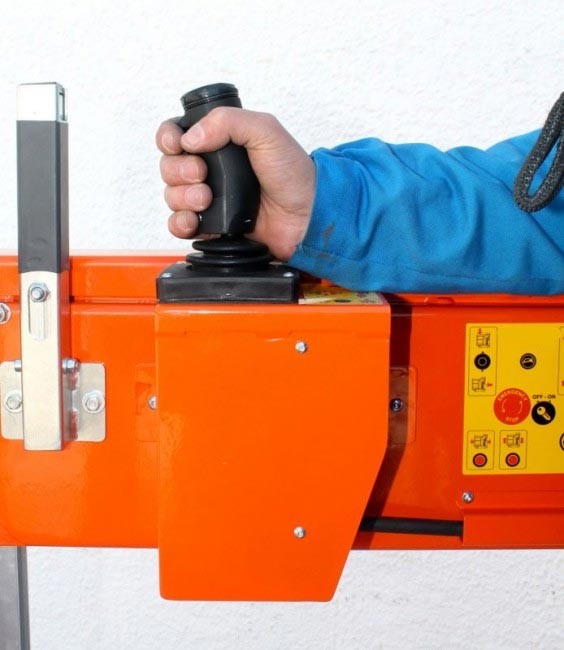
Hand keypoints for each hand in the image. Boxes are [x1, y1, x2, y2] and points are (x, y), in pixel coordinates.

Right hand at [156, 107, 314, 260]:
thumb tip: (191, 138)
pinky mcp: (212, 227)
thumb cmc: (293, 174)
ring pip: (172, 196)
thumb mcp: (266, 131)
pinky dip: (180, 223)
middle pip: (169, 167)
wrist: (307, 216)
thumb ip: (228, 121)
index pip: (177, 136)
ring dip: (182, 196)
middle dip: (179, 170)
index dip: (170, 139)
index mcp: (220, 143)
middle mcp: (211, 171)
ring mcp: (210, 200)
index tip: (179, 144)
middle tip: (203, 174)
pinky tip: (195, 220)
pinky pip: (180, 226)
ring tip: (207, 199)